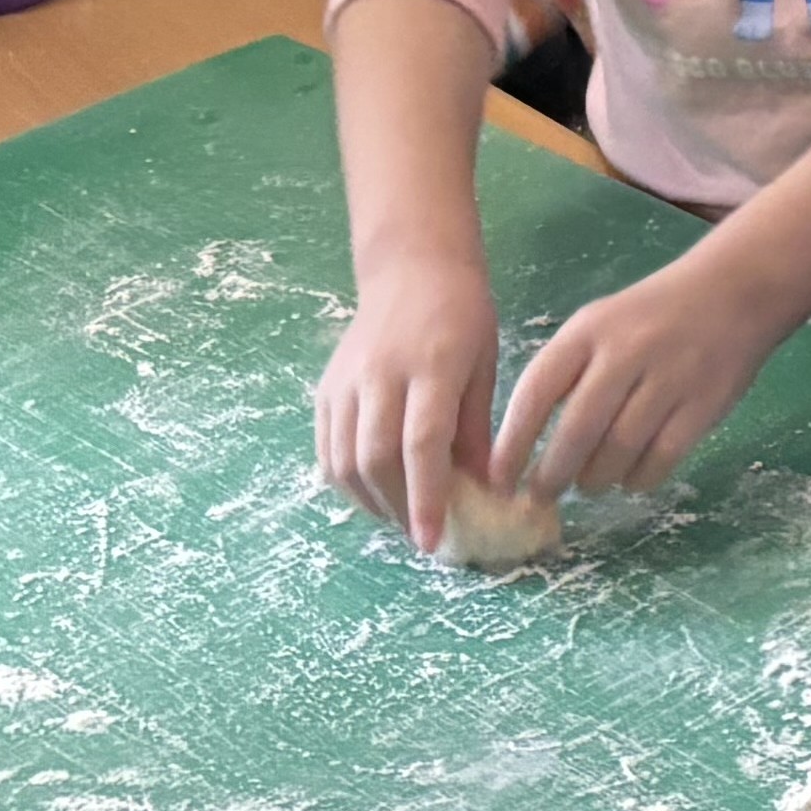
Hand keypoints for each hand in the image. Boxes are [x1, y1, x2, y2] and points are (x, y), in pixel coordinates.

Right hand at [316, 244, 500, 546]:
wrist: (411, 270)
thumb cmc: (461, 318)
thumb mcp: (484, 368)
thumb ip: (477, 431)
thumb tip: (481, 493)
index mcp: (431, 367)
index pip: (422, 445)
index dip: (426, 499)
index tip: (433, 541)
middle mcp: (380, 375)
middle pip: (375, 458)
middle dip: (397, 508)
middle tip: (420, 532)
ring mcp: (345, 381)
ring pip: (344, 460)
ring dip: (370, 501)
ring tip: (399, 516)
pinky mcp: (325, 388)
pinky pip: (326, 449)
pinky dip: (345, 482)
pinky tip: (372, 493)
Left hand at [491, 236, 807, 499]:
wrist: (732, 292)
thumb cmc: (649, 317)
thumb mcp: (597, 325)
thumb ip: (564, 375)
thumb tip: (522, 447)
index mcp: (588, 331)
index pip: (537, 391)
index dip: (512, 441)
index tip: (498, 478)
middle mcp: (626, 352)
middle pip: (578, 430)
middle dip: (552, 473)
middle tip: (541, 494)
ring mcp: (669, 378)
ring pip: (619, 450)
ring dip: (595, 479)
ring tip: (589, 484)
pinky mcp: (704, 404)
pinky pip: (662, 458)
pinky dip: (639, 479)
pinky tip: (630, 478)